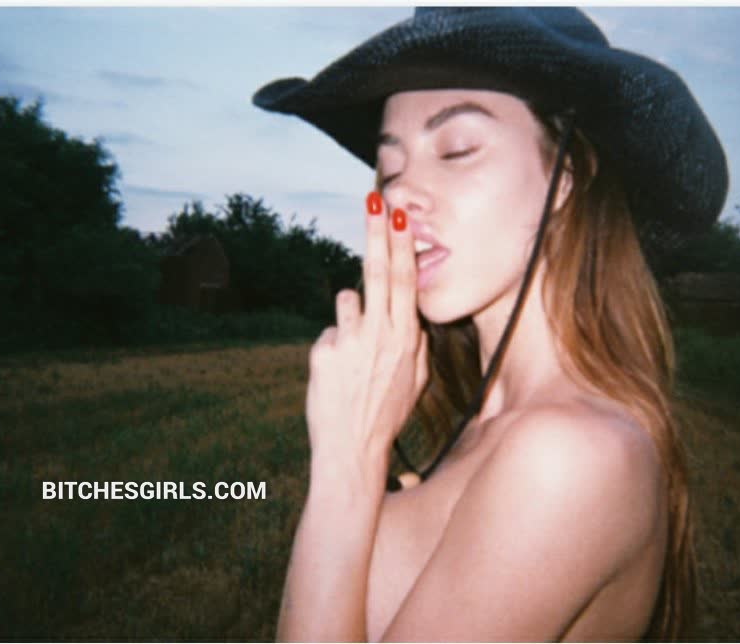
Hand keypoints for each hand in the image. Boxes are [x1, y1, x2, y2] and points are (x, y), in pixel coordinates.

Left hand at [304, 192, 428, 475]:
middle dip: (377, 231)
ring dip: (351, 318)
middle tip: (375, 200)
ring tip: (355, 358)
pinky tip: (338, 375)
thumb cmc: (387, 415)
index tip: (398, 215)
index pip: (406, 280)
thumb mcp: (416, 381)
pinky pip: (330, 333)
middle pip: (379, 270)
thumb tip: (409, 315)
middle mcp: (381, 334)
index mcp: (407, 338)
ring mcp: (350, 341)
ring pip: (348, 301)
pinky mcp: (324, 352)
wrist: (352, 450)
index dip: (401, 243)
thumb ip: (415, 343)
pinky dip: (334, 347)